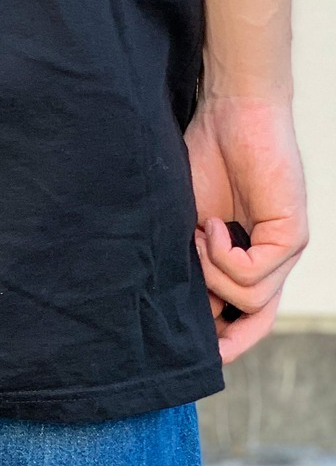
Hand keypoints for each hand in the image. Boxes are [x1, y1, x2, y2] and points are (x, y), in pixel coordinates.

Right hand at [184, 93, 306, 362]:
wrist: (230, 111)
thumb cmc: (204, 156)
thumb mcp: (186, 221)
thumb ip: (190, 260)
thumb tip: (176, 305)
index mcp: (249, 253)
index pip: (246, 314)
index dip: (224, 340)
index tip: (191, 354)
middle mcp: (273, 257)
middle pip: (257, 319)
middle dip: (229, 338)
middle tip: (201, 343)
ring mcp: (285, 248)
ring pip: (250, 299)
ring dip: (212, 274)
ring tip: (194, 234)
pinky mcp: (291, 235)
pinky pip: (253, 275)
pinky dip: (222, 256)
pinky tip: (208, 224)